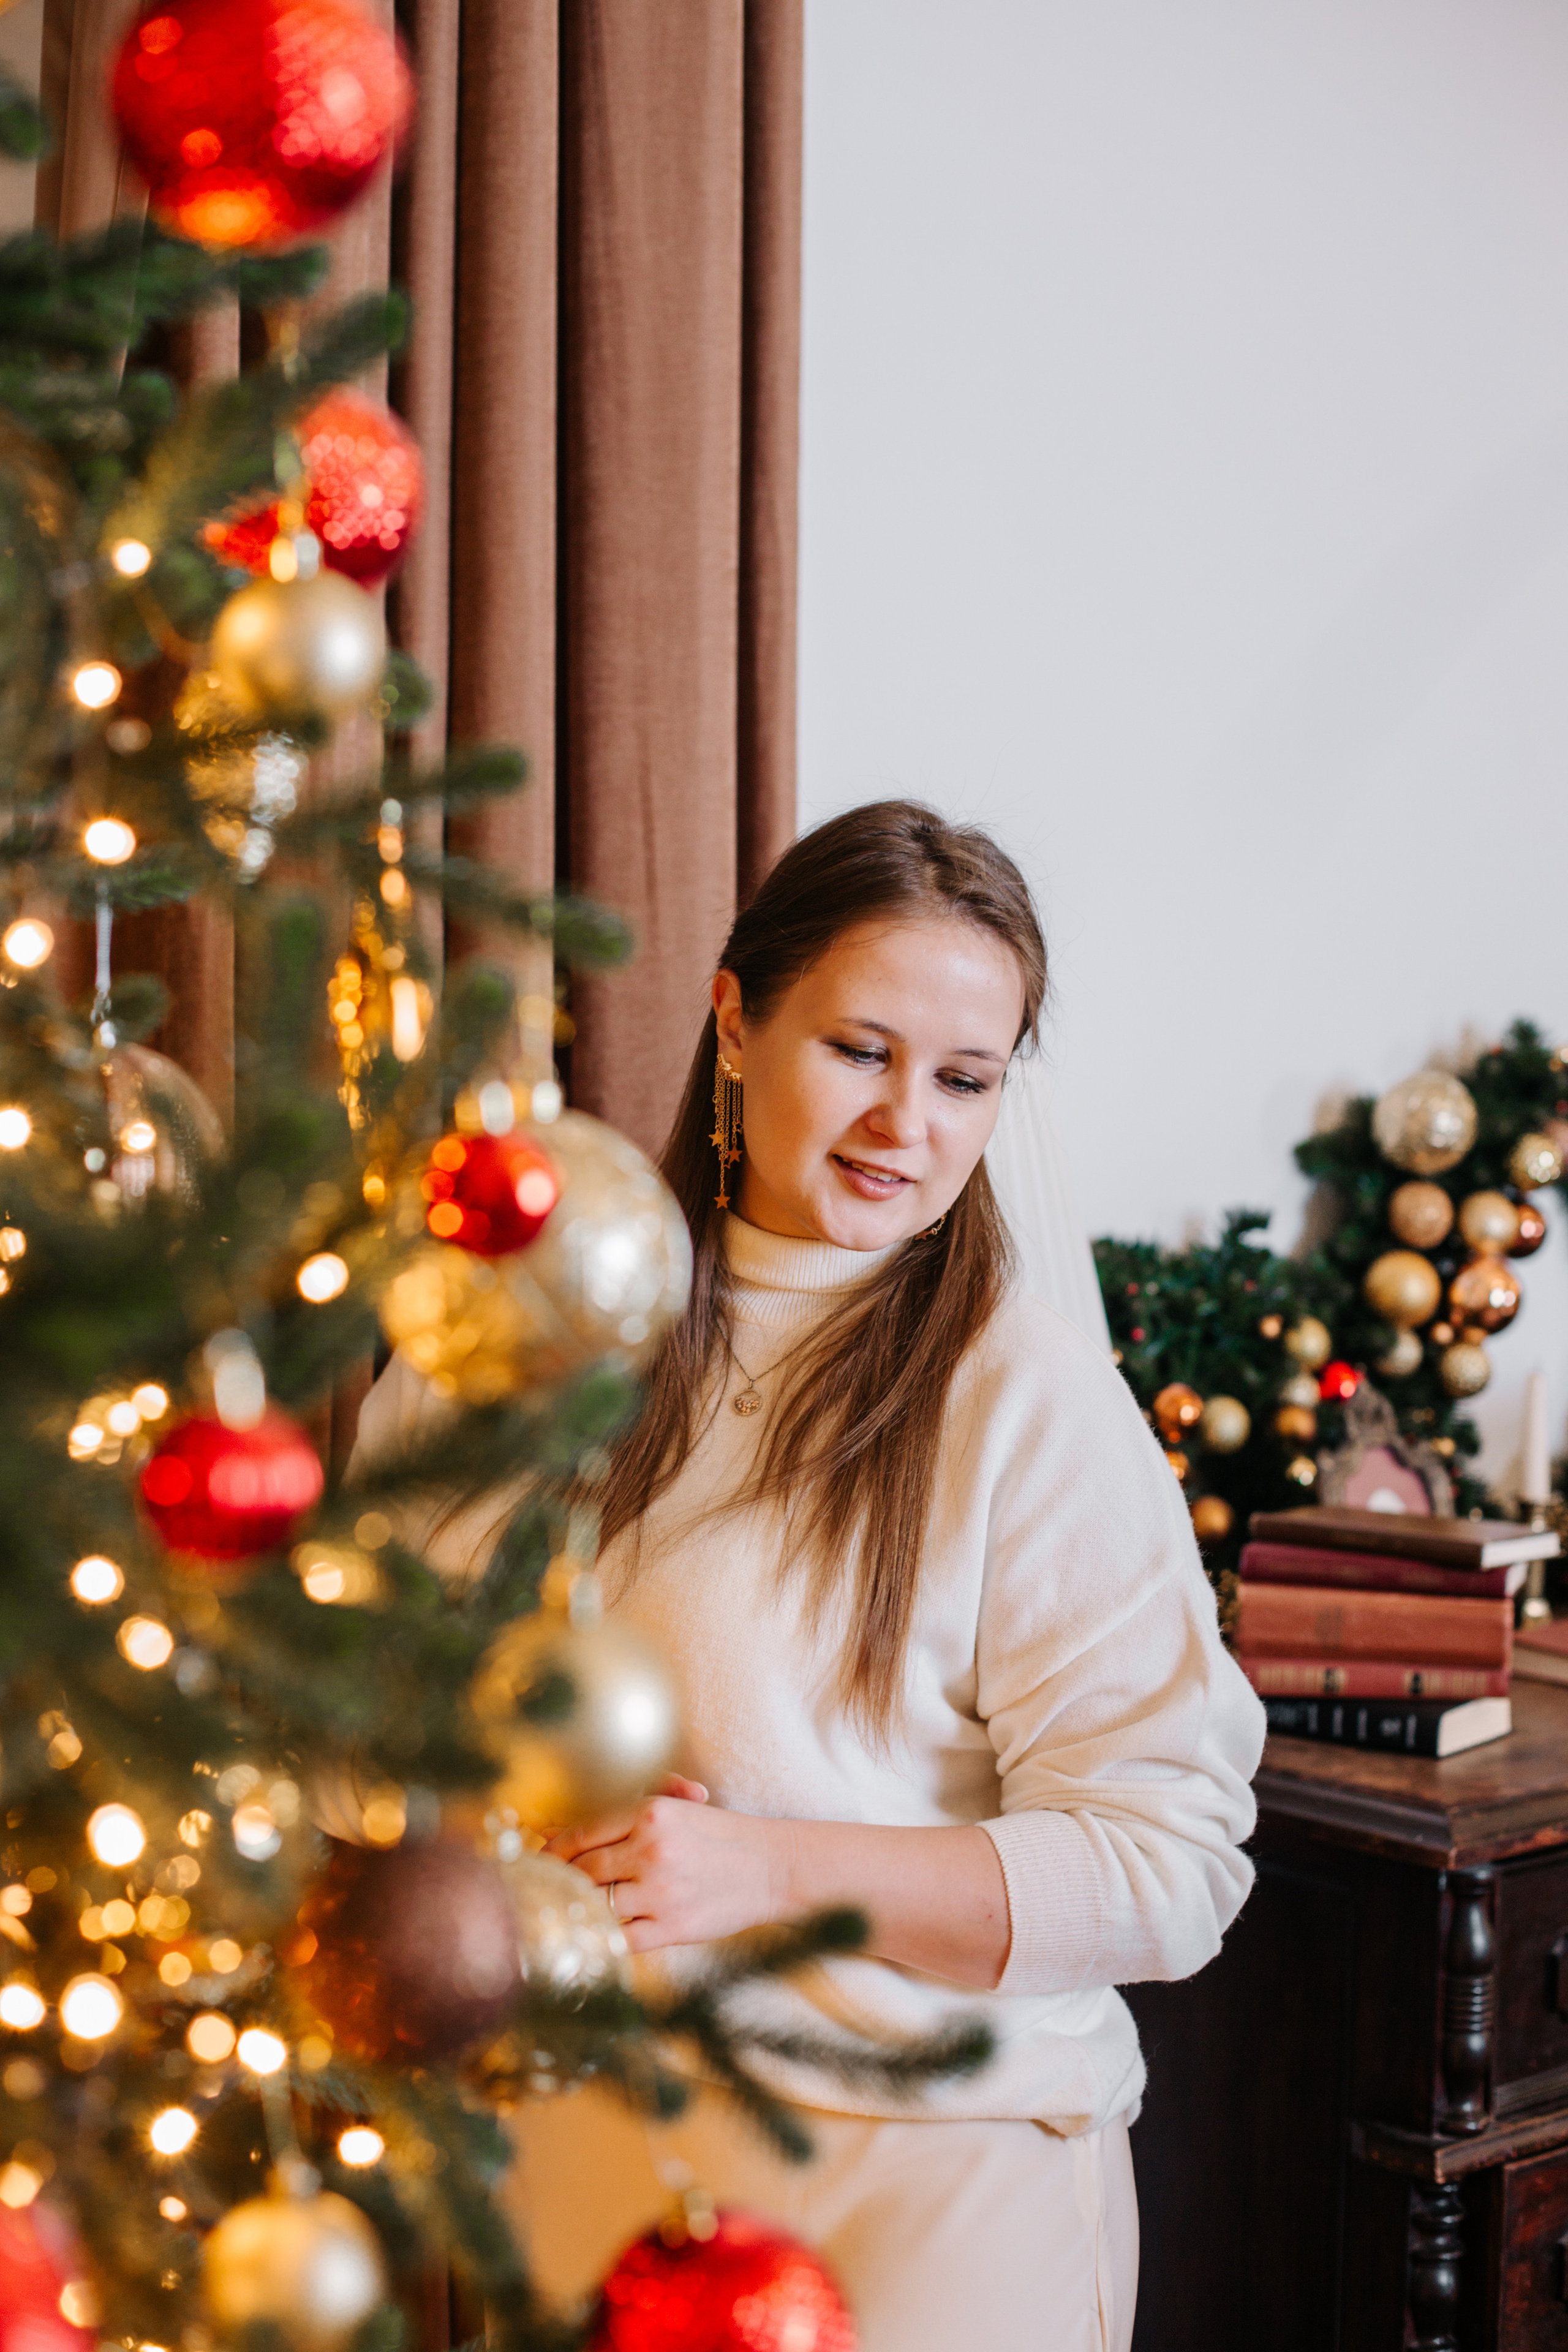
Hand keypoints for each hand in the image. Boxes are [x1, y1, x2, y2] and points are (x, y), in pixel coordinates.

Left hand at [542, 1776, 783, 1951]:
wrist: (770, 1866)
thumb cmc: (718, 1836)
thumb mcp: (675, 1809)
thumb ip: (623, 1814)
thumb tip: (558, 1830)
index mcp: (649, 1813)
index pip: (580, 1835)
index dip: (553, 1851)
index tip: (542, 1861)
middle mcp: (651, 1849)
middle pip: (582, 1871)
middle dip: (560, 1882)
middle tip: (547, 1889)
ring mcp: (661, 1891)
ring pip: (595, 1905)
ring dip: (579, 1910)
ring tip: (567, 1913)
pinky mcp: (672, 1927)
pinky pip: (621, 1938)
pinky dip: (604, 1938)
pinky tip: (597, 1936)